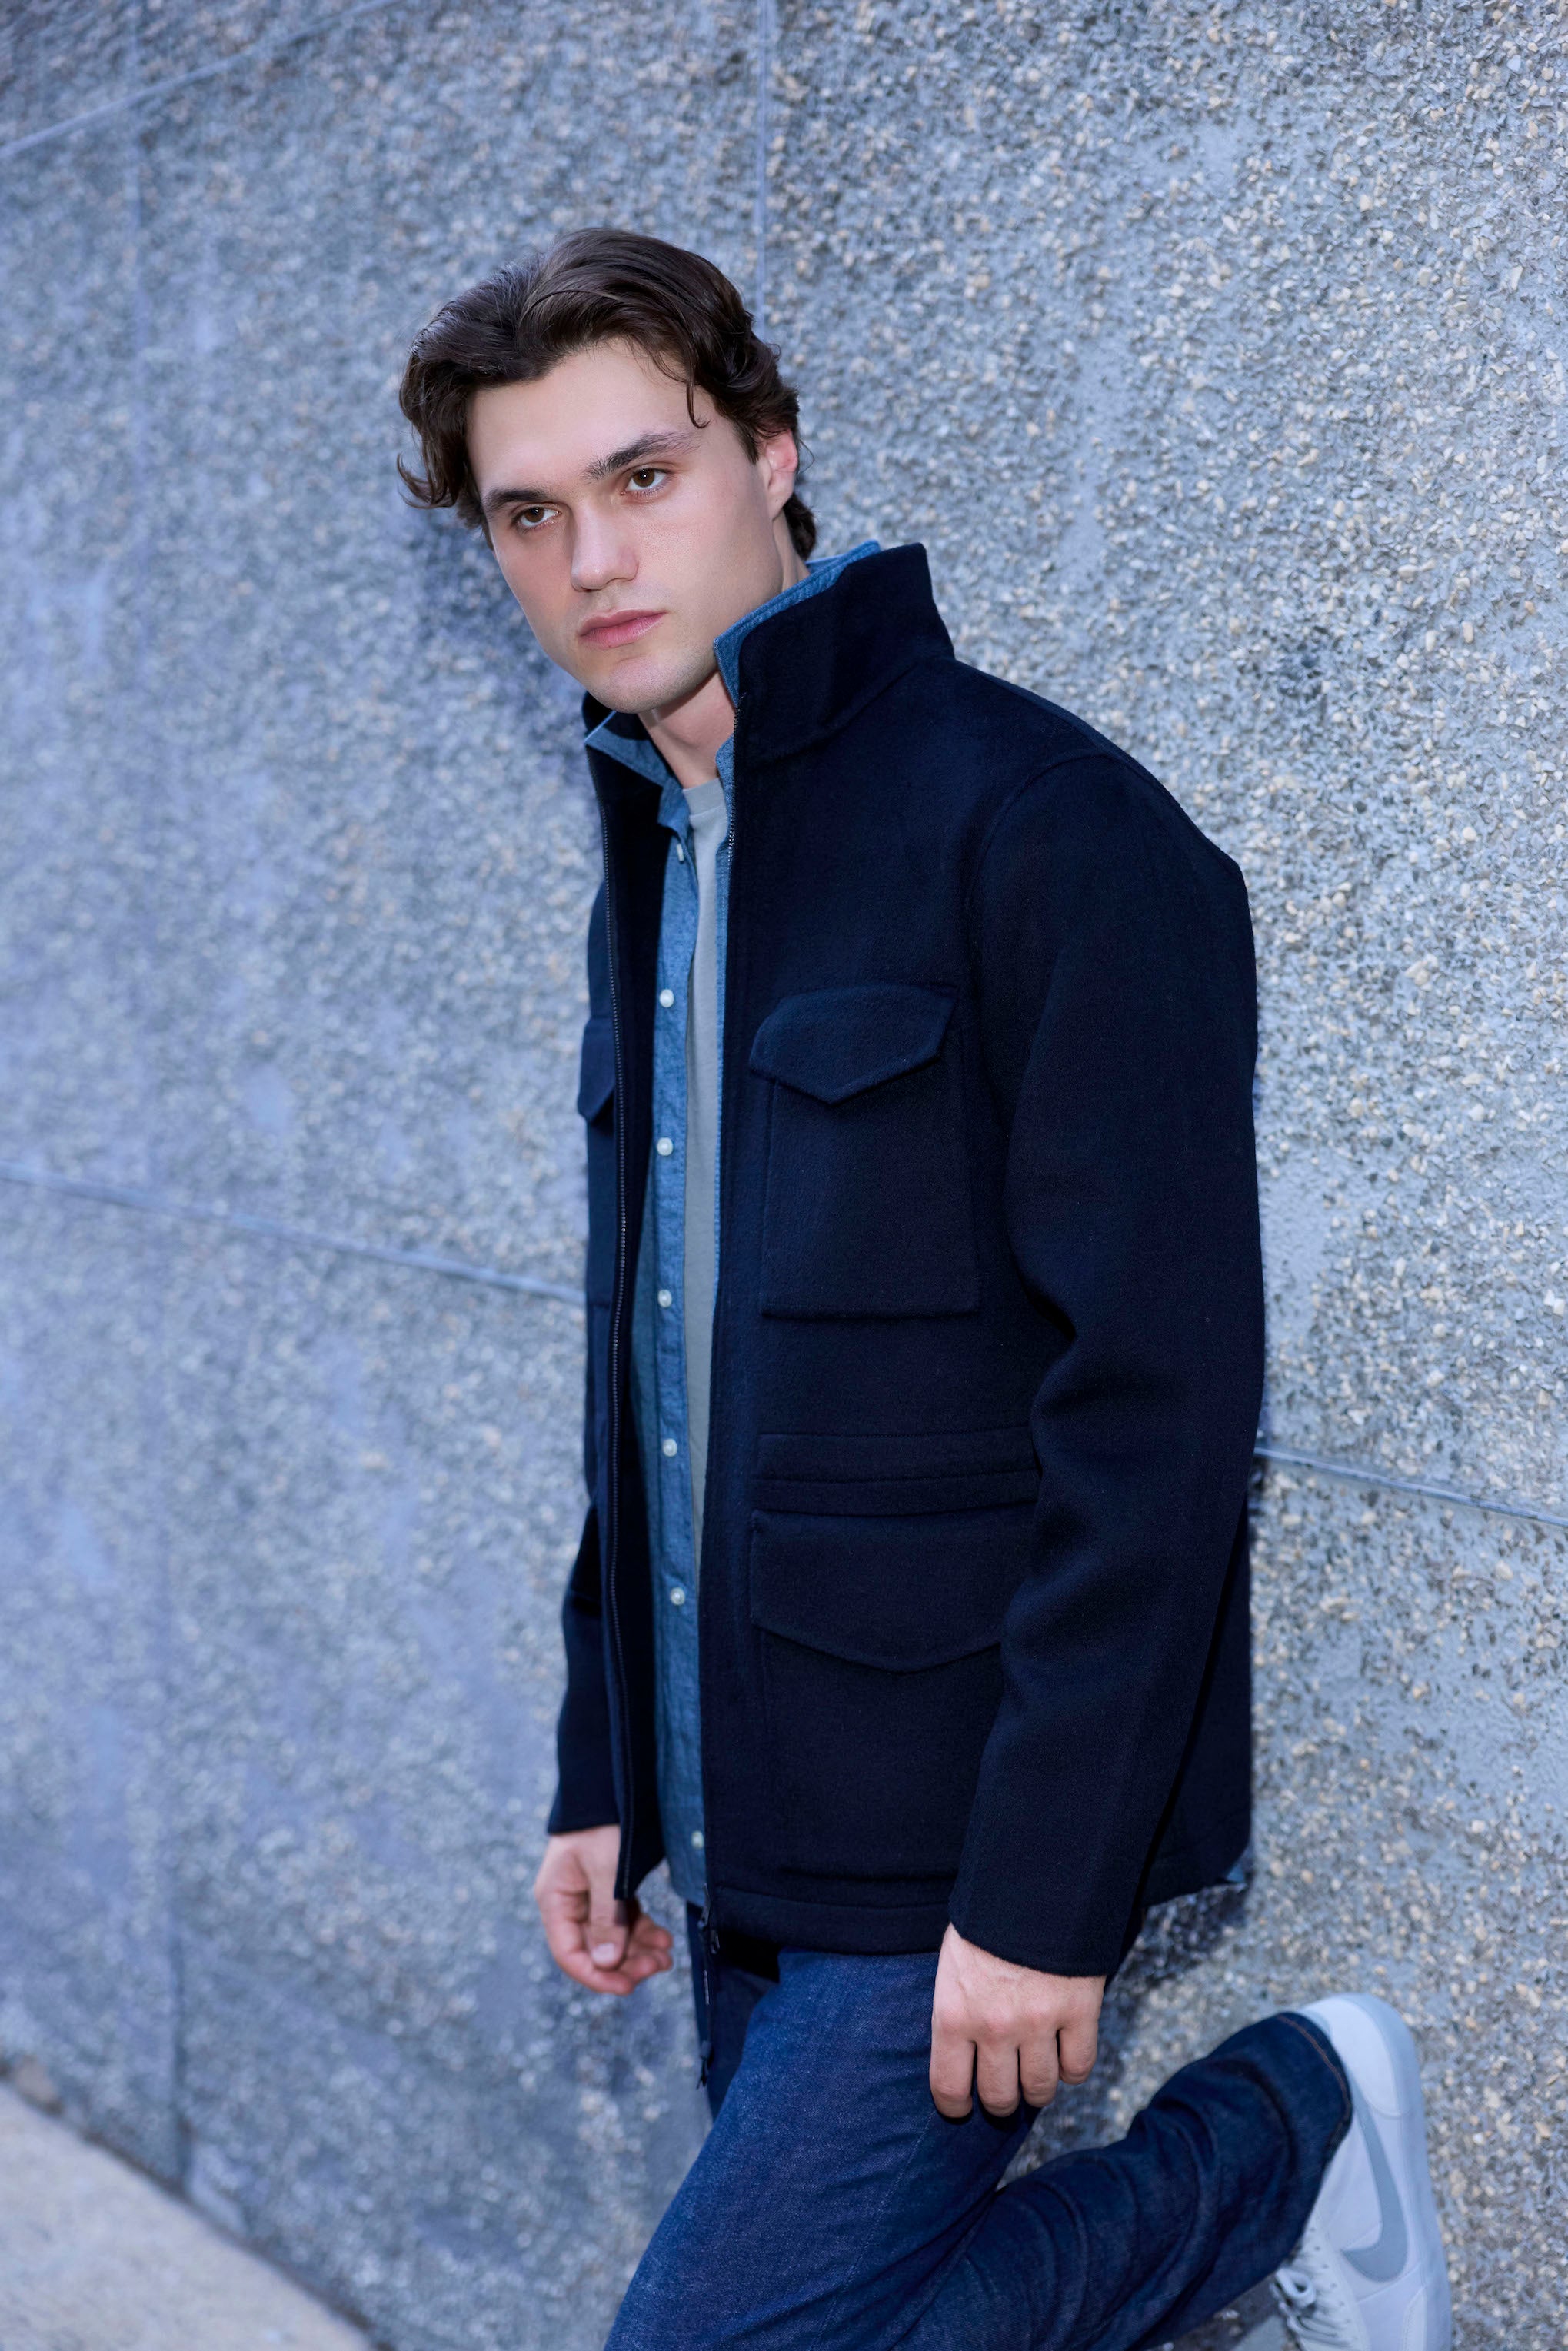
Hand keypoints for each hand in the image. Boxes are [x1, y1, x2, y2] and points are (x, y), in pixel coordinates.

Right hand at [533, 1825, 673, 1995]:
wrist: (613, 1784)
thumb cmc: (604, 1824)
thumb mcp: (606, 1871)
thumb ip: (606, 1918)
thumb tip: (606, 1963)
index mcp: (555, 1900)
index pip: (569, 1954)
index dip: (597, 1976)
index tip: (628, 1986)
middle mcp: (568, 1903)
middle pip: (594, 1950)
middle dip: (626, 1963)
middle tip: (659, 1966)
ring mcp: (588, 1897)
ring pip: (612, 1938)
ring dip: (638, 1950)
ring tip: (666, 1954)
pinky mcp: (607, 1890)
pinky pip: (623, 1920)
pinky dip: (641, 1931)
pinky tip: (662, 1938)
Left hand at [929, 1923, 1103, 2119]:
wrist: (1033, 1882)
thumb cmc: (986, 1920)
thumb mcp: (953, 1963)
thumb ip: (957, 2008)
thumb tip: (963, 2050)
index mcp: (954, 2014)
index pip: (948, 2087)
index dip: (956, 2106)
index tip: (962, 2108)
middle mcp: (994, 2028)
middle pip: (1000, 2097)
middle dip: (1002, 2100)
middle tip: (1006, 2090)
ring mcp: (1039, 2024)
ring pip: (1041, 2090)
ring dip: (1038, 2088)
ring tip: (1037, 2074)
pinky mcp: (1079, 2014)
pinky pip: (1079, 2068)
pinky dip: (1073, 2069)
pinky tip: (1066, 2054)